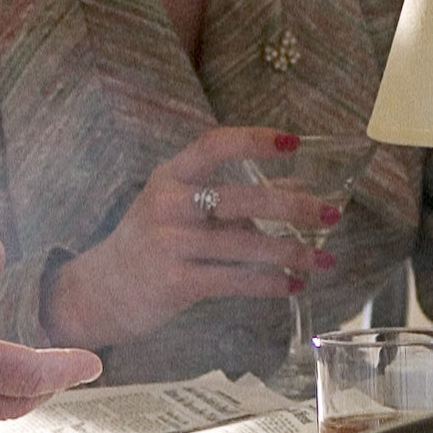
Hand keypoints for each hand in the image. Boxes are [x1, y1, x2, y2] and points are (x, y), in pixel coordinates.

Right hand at [41, 127, 334, 350]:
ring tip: (325, 261)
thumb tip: (301, 187)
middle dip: (292, 207)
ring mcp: (169, 244)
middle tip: (332, 215)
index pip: (214, 145)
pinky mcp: (174, 282)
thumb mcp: (185, 209)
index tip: (295, 142)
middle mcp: (168, 204)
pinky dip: (270, 283)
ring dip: (291, 253)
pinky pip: (234, 280)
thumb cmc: (153, 243)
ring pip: (244, 244)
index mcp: (171, 176)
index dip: (255, 140)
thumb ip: (240, 197)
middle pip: (241, 198)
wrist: (101, 292)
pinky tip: (295, 284)